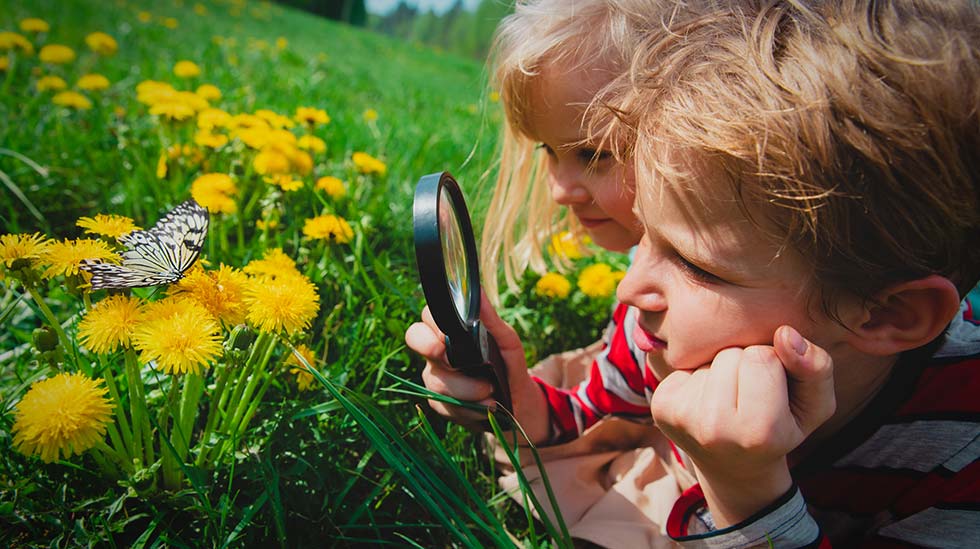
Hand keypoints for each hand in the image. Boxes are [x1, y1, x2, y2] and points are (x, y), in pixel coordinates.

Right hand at [405, 293, 549, 441]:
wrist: (517, 404)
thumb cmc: (509, 366)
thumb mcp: (507, 342)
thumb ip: (491, 320)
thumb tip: (479, 292)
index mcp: (451, 331)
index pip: (429, 315)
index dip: (434, 322)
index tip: (450, 334)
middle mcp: (437, 352)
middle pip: (414, 337)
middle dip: (429, 346)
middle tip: (453, 361)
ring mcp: (434, 377)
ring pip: (435, 379)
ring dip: (466, 388)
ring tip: (490, 392)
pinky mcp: (438, 403)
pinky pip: (443, 404)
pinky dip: (467, 407)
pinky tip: (484, 406)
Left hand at [649, 326, 834, 526]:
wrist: (734, 468)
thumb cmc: (780, 430)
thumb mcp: (814, 406)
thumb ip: (816, 368)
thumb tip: (785, 334)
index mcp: (758, 432)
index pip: (763, 356)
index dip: (774, 366)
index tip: (774, 394)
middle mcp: (714, 428)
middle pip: (732, 354)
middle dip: (746, 365)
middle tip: (749, 397)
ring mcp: (681, 418)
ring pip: (709, 356)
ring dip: (722, 369)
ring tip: (729, 399)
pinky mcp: (661, 405)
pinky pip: (686, 362)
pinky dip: (699, 375)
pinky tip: (706, 400)